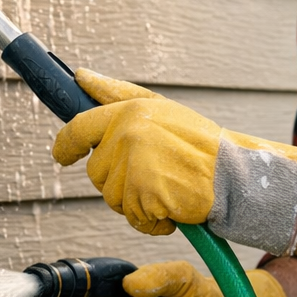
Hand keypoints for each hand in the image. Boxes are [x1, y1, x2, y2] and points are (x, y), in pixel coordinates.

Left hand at [52, 70, 296, 253]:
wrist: (235, 176)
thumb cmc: (200, 145)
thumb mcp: (160, 109)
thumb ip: (116, 94)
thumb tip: (80, 76)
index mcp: (129, 111)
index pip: (80, 126)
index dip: (66, 144)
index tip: (61, 155)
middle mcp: (127, 135)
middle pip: (96, 172)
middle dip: (119, 181)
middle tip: (155, 175)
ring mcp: (133, 165)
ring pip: (112, 198)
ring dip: (136, 202)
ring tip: (168, 188)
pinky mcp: (142, 194)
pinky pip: (133, 218)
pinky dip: (152, 221)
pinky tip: (174, 207)